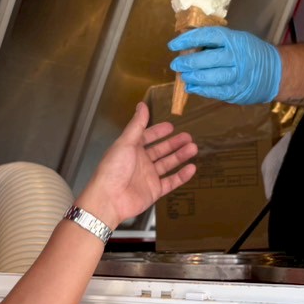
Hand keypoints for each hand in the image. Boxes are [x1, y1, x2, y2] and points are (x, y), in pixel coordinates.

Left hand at [78, 102, 196, 228]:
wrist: (110, 198)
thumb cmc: (113, 169)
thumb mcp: (125, 142)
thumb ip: (137, 125)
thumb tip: (142, 105)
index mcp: (131, 149)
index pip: (147, 137)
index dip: (158, 131)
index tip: (171, 126)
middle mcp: (140, 162)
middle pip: (161, 150)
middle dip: (174, 143)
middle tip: (188, 137)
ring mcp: (148, 177)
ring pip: (168, 164)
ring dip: (180, 156)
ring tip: (193, 148)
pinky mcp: (154, 191)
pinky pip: (171, 182)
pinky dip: (181, 176)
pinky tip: (191, 168)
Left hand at [168, 26, 281, 104]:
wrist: (275, 72)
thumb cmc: (250, 53)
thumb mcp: (236, 40)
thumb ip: (216, 44)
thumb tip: (188, 47)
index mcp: (234, 39)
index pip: (207, 36)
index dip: (188, 40)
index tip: (173, 45)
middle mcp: (236, 56)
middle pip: (208, 59)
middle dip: (188, 63)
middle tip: (176, 65)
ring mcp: (238, 75)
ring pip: (212, 77)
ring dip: (194, 78)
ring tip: (184, 77)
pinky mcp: (238, 91)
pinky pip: (217, 92)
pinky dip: (202, 91)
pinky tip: (192, 88)